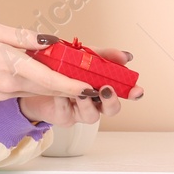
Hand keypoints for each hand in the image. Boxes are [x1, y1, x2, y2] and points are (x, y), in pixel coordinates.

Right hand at [0, 23, 91, 101]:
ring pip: (37, 89)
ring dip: (57, 85)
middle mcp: (9, 85)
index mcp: (10, 67)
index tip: (90, 88)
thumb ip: (21, 37)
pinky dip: (38, 83)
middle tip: (93, 81)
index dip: (72, 85)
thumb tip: (48, 41)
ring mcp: (3, 93)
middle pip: (49, 88)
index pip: (49, 79)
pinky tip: (43, 72)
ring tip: (75, 75)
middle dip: (72, 86)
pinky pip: (24, 89)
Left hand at [19, 46, 143, 126]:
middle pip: (112, 110)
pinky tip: (59, 90)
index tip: (137, 90)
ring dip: (87, 102)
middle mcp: (95, 103)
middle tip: (106, 89)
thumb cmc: (63, 69)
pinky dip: (63, 99)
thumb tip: (126, 56)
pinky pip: (66, 111)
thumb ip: (104, 56)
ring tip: (81, 91)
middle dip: (111, 101)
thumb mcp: (84, 57)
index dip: (133, 93)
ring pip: (91, 116)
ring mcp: (80, 112)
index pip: (124, 93)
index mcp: (103, 88)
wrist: (35, 79)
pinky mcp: (64, 117)